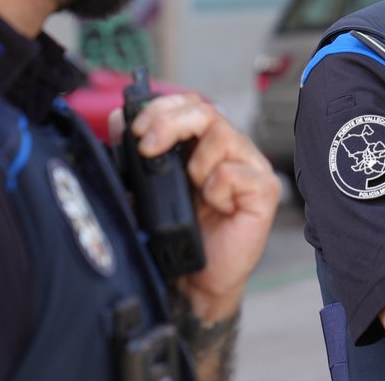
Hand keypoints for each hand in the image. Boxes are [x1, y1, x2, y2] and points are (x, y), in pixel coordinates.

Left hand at [127, 94, 280, 320]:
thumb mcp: (149, 188)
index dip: (162, 107)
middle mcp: (230, 149)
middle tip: (147, 147)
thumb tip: (119, 118)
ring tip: (195, 192)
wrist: (196, 280)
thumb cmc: (178, 233)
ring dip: (195, 165)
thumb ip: (137, 153)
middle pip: (207, 110)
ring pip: (222, 136)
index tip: (135, 129)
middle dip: (170, 123)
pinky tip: (218, 208)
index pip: (190, 104)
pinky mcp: (265, 190)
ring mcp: (251, 167)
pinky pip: (233, 173)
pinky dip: (216, 189)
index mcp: (204, 143)